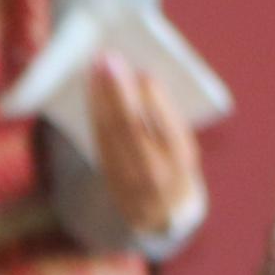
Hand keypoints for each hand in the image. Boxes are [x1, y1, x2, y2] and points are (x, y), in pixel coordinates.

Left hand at [85, 58, 201, 243]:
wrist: (166, 215)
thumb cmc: (178, 166)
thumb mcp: (183, 147)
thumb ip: (167, 119)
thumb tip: (140, 78)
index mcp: (181, 163)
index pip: (167, 130)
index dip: (155, 102)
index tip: (145, 73)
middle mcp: (155, 176)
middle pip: (131, 129)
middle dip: (118, 91)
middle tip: (109, 59)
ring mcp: (129, 181)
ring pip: (109, 134)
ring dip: (100, 96)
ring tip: (94, 67)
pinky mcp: (109, 179)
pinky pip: (98, 142)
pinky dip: (94, 113)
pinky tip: (91, 90)